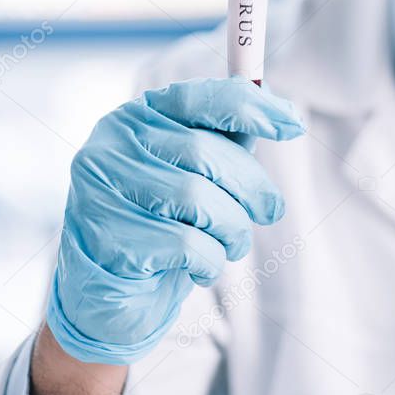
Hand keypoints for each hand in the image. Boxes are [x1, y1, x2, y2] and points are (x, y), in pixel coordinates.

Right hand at [47, 77, 304, 363]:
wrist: (114, 295)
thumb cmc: (164, 225)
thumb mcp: (198, 176)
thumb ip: (229, 142)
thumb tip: (283, 113)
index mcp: (137, 118)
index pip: (199, 98)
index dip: (252, 108)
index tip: (294, 125)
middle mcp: (111, 145)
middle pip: (205, 152)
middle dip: (252, 187)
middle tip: (271, 212)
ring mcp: (101, 190)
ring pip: (198, 199)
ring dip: (233, 230)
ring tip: (232, 245)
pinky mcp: (105, 238)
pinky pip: (186, 245)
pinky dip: (210, 261)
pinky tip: (203, 269)